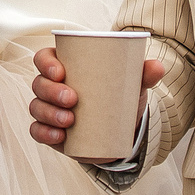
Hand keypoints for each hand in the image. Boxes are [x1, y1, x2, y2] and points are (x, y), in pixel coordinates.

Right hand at [27, 48, 165, 148]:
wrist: (122, 130)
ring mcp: (49, 110)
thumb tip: (157, 66)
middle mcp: (51, 87)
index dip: (46, 63)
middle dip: (51, 91)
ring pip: (36, 107)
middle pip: (39, 84)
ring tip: (69, 120)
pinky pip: (37, 131)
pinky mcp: (51, 131)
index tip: (61, 72)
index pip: (44, 58)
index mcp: (66, 66)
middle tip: (72, 99)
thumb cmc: (120, 97)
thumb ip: (144, 74)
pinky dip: (44, 133)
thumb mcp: (132, 85)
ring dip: (48, 113)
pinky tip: (58, 137)